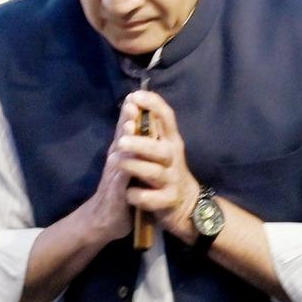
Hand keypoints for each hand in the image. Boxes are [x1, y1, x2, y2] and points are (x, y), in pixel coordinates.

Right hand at [82, 104, 135, 242]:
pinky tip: (125, 160)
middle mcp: (117, 159)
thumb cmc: (123, 191)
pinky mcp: (116, 192)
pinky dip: (125, 168)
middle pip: (122, 136)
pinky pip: (121, 179)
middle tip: (131, 102)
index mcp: (124, 152)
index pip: (128, 129)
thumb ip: (137, 148)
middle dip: (127, 119)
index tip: (138, 93)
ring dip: (126, 139)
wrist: (106, 220)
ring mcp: (115, 175)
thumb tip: (146, 127)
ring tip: (130, 124)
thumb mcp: (131, 167)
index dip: (133, 112)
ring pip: (121, 153)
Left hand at [114, 90, 200, 242]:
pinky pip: (152, 198)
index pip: (167, 118)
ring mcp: (172, 181)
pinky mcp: (168, 201)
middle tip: (121, 141)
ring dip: (134, 166)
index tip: (135, 96)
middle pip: (160, 149)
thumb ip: (148, 128)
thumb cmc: (166, 171)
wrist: (186, 205)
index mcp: (171, 142)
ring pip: (154, 173)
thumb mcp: (161, 147)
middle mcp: (173, 159)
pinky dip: (139, 196)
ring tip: (116, 162)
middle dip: (140, 143)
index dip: (153, 105)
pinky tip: (130, 193)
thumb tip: (131, 100)